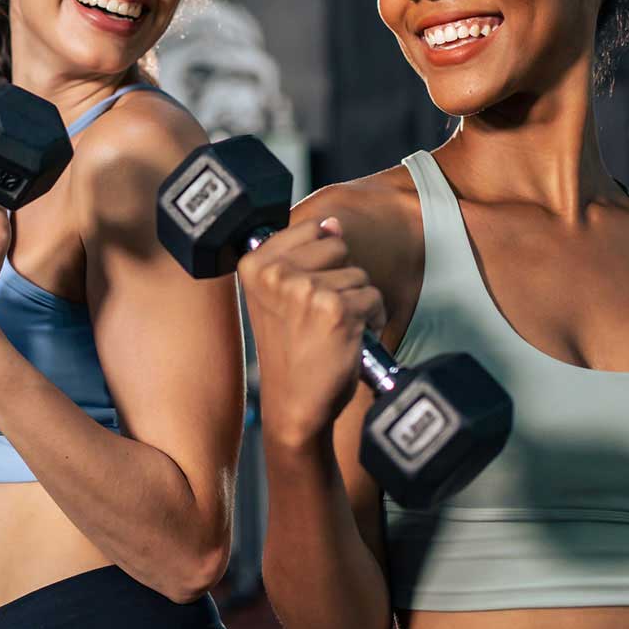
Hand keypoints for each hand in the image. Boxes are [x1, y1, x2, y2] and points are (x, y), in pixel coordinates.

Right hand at [240, 217, 385, 448]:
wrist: (293, 404)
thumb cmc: (289, 351)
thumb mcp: (279, 296)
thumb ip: (301, 254)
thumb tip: (333, 224)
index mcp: (254, 265)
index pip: (310, 228)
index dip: (318, 260)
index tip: (304, 292)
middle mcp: (276, 274)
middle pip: (337, 246)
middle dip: (340, 278)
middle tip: (320, 313)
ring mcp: (306, 290)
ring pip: (359, 274)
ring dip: (356, 302)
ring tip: (332, 329)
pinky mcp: (337, 310)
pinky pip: (374, 297)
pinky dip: (371, 319)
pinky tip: (349, 338)